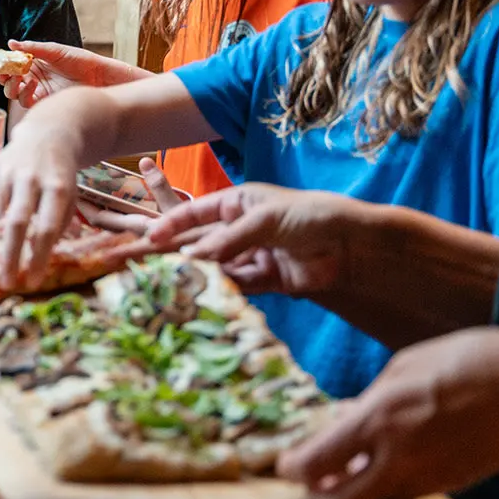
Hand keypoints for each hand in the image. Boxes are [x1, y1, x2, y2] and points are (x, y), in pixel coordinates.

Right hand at [0, 41, 149, 109]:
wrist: (99, 77)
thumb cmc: (80, 60)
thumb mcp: (55, 51)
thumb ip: (33, 48)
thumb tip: (11, 43)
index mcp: (35, 62)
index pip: (12, 64)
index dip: (3, 63)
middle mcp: (33, 77)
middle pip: (9, 80)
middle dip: (3, 76)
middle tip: (4, 71)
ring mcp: (38, 91)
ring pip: (14, 93)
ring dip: (12, 86)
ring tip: (20, 78)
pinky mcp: (45, 103)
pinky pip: (27, 102)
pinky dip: (24, 94)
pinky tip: (31, 85)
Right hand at [0, 91, 95, 291]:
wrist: (48, 134)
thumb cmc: (60, 174)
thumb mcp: (70, 196)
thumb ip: (57, 223)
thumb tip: (39, 254)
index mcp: (56, 186)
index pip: (46, 227)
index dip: (38, 256)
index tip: (31, 282)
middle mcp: (29, 177)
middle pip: (17, 220)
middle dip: (10, 254)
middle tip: (5, 282)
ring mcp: (5, 170)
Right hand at [138, 181, 374, 298]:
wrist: (350, 244)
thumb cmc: (307, 215)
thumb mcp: (262, 219)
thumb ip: (227, 240)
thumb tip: (190, 257)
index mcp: (237, 203)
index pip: (195, 213)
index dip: (172, 225)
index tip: (149, 238)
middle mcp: (240, 228)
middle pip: (201, 242)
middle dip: (177, 253)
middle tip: (148, 265)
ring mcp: (252, 254)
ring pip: (217, 267)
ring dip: (201, 275)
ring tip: (175, 285)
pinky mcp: (266, 279)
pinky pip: (238, 285)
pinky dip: (224, 290)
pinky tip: (208, 295)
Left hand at [279, 327, 498, 498]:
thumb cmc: (472, 362)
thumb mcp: (407, 366)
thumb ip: (371, 399)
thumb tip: (345, 417)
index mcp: (380, 419)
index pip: (316, 463)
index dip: (293, 467)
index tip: (286, 461)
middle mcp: (399, 458)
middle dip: (318, 496)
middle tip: (312, 476)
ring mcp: (428, 478)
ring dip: (355, 489)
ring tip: (352, 461)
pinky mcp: (451, 484)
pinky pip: (404, 490)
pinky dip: (389, 480)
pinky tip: (393, 454)